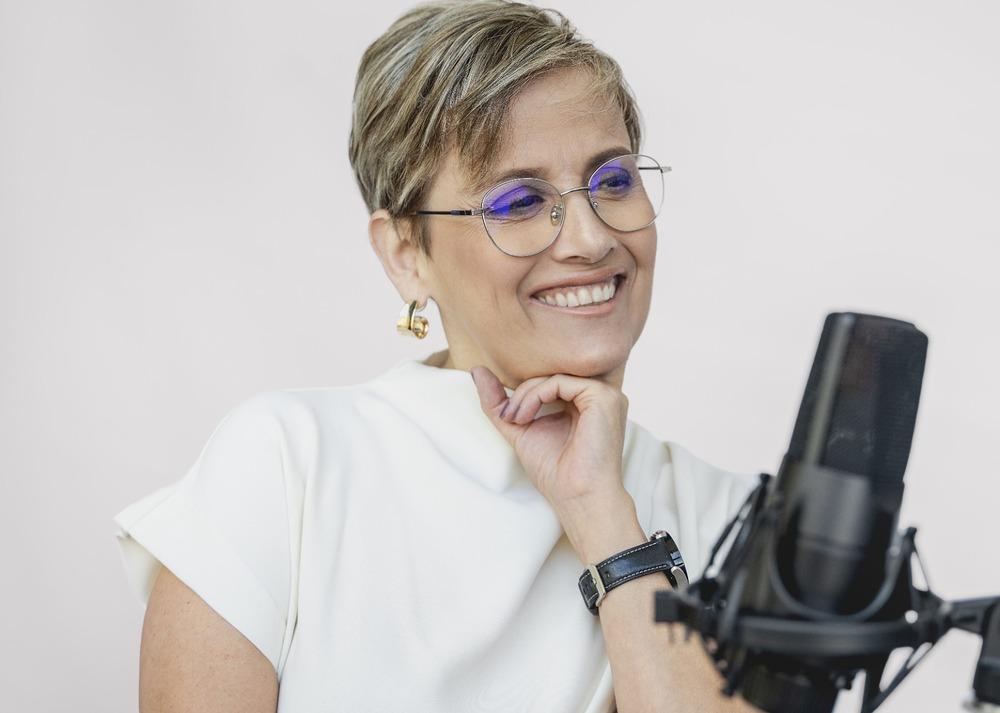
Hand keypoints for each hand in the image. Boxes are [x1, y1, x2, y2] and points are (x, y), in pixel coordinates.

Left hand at [469, 366, 629, 507]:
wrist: (577, 498)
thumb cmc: (555, 472)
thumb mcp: (520, 429)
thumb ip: (499, 402)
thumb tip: (476, 370)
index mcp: (585, 403)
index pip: (549, 381)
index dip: (523, 393)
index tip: (506, 417)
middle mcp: (598, 396)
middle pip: (551, 375)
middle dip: (522, 392)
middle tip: (508, 417)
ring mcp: (605, 395)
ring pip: (554, 376)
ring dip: (526, 394)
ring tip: (516, 419)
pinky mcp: (603, 398)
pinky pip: (560, 382)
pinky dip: (536, 395)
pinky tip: (527, 417)